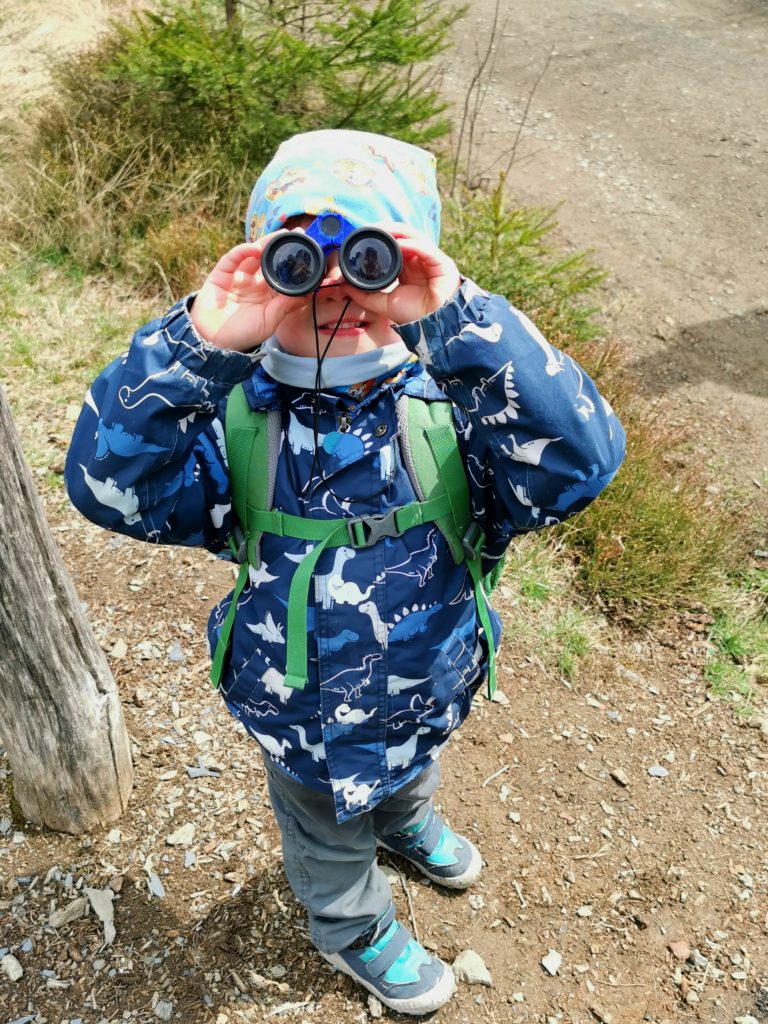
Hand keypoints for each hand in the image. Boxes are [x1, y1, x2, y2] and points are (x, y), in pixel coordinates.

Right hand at [189, 233, 311, 350]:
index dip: (292, 263)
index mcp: (268, 294)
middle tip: (296, 234)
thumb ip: (285, 307)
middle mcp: (254, 282)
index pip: (282, 273)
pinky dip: (244, 250)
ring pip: (253, 254)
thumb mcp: (269, 322)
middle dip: (281, 246)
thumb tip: (306, 294)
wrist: (214, 341)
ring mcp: (238, 276)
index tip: (307, 252)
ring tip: (278, 236)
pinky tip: (255, 248)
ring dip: (265, 244)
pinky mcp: (222, 272)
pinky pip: (234, 257)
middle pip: (269, 259)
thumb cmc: (243, 335)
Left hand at [339, 224, 460, 325]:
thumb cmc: (412, 315)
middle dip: (387, 231)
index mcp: (407, 268)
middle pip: (403, 237)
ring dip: (398, 232)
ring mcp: (430, 260)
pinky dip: (413, 244)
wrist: (431, 328)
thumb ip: (363, 294)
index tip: (363, 235)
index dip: (380, 239)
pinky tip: (399, 242)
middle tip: (369, 228)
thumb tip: (343, 285)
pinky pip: (426, 249)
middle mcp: (419, 261)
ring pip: (414, 238)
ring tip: (382, 229)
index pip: (394, 246)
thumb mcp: (382, 304)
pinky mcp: (442, 263)